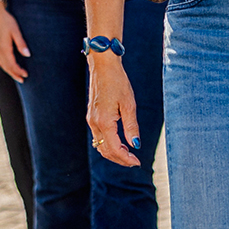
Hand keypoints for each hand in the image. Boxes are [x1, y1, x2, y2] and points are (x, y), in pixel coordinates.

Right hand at [0, 0, 29, 81]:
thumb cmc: (7, 21)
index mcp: (4, 48)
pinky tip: (8, 66)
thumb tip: (28, 55)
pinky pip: (0, 60)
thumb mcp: (16, 31)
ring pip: (2, 64)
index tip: (26, 75)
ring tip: (16, 75)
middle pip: (6, 67)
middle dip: (14, 74)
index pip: (12, 64)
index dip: (19, 71)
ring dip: (9, 71)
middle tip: (22, 80)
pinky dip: (5, 66)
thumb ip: (21, 44)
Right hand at [86, 51, 139, 166]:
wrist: (103, 66)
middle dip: (120, 159)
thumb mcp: (129, 104)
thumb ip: (131, 126)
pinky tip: (119, 143)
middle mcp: (94, 123)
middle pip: (105, 151)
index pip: (114, 149)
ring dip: (113, 153)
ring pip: (100, 145)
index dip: (126, 159)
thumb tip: (136, 145)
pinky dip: (108, 144)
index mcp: (104, 121)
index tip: (137, 162)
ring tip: (128, 154)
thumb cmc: (118, 82)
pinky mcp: (91, 116)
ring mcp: (91, 120)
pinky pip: (98, 137)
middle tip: (134, 162)